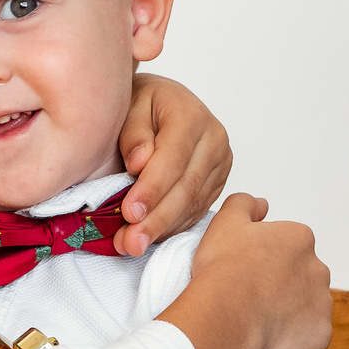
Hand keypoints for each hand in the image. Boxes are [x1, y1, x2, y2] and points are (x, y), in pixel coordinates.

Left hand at [116, 75, 232, 256]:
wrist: (159, 103)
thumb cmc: (140, 102)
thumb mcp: (129, 104)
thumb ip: (133, 132)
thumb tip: (139, 163)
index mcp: (192, 115)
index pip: (173, 159)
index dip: (152, 189)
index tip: (130, 212)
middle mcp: (214, 140)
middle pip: (186, 187)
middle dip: (156, 219)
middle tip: (131, 242)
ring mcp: (219, 164)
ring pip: (192, 204)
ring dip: (162, 229)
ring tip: (132, 246)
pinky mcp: (217, 183)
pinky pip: (196, 210)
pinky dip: (171, 227)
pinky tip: (149, 238)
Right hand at [158, 194, 330, 348]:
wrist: (223, 319)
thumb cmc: (222, 272)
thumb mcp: (225, 222)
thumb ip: (245, 204)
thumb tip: (262, 205)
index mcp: (299, 239)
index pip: (288, 245)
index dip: (265, 257)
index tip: (246, 269)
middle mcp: (318, 268)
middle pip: (302, 275)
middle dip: (283, 284)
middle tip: (252, 296)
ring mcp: (322, 304)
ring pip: (308, 306)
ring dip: (290, 311)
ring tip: (259, 319)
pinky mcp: (320, 335)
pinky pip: (310, 336)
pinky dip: (294, 338)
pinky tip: (270, 338)